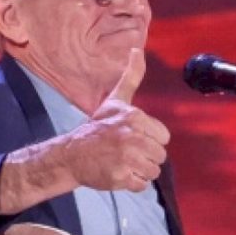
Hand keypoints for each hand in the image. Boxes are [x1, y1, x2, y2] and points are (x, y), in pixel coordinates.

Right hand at [62, 48, 169, 191]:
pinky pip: (141, 185)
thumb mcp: (115, 100)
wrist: (72, 154)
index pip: (164, 137)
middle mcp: (132, 137)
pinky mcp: (120, 178)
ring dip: (140, 170)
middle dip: (145, 156)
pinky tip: (119, 173)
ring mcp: (126, 159)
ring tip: (123, 162)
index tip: (132, 137)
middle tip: (126, 152)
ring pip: (153, 171)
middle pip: (160, 155)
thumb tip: (139, 49)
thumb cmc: (97, 127)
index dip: (150, 140)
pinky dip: (132, 183)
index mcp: (135, 118)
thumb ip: (131, 76)